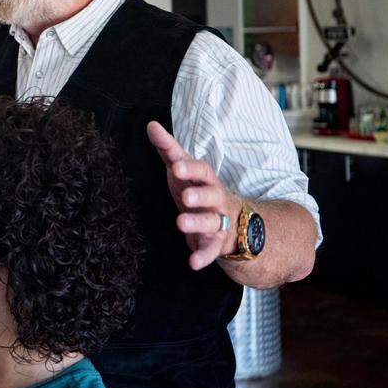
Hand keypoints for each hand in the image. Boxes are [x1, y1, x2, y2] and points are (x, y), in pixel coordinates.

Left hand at [147, 121, 241, 269]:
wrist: (236, 224)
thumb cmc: (201, 191)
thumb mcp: (185, 172)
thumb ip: (169, 150)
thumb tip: (151, 125)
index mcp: (207, 181)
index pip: (202, 170)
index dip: (190, 168)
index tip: (176, 166)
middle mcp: (216, 200)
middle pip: (211, 195)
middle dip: (199, 195)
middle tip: (185, 196)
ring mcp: (218, 222)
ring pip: (211, 222)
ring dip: (196, 223)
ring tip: (180, 223)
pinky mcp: (216, 243)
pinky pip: (211, 251)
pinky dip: (203, 256)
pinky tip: (193, 263)